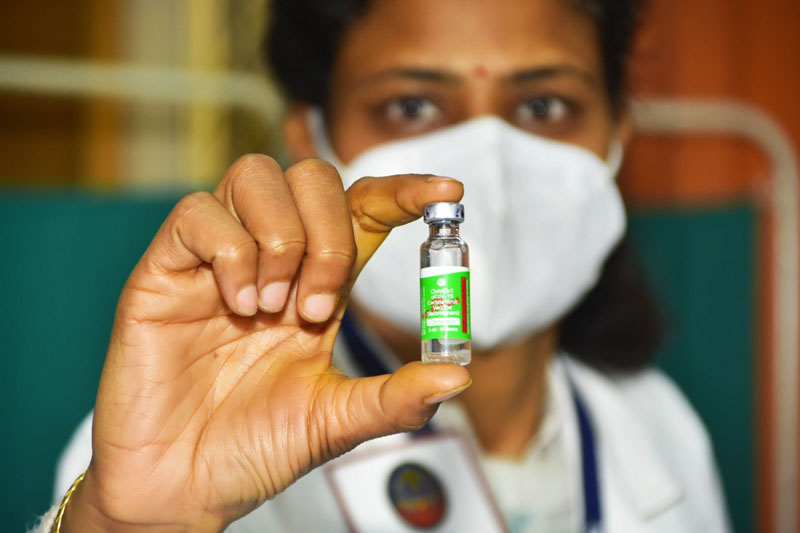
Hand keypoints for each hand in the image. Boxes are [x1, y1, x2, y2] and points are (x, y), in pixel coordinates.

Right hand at [63, 155, 469, 531]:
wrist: (183, 485)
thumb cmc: (254, 447)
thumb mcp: (336, 419)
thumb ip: (396, 397)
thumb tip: (458, 377)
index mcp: (319, 284)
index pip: (363, 208)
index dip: (403, 191)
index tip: (445, 193)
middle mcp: (272, 258)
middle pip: (314, 178)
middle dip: (329, 234)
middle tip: (317, 308)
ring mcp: (217, 258)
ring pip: (257, 176)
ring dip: (280, 238)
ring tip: (272, 307)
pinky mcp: (165, 268)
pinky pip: (197, 213)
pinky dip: (228, 251)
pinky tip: (236, 305)